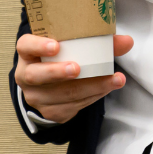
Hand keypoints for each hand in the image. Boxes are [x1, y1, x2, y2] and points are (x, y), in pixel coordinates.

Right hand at [14, 33, 133, 123]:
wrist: (51, 86)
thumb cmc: (62, 58)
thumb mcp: (71, 46)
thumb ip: (98, 41)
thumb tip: (127, 41)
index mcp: (28, 53)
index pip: (25, 46)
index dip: (38, 46)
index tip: (55, 46)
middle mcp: (26, 75)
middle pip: (37, 75)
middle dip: (58, 72)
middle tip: (77, 69)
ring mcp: (36, 97)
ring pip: (61, 94)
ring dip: (90, 87)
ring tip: (113, 80)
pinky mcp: (50, 112)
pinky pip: (72, 106)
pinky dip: (93, 96)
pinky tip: (107, 88)